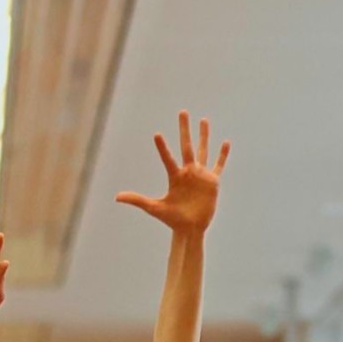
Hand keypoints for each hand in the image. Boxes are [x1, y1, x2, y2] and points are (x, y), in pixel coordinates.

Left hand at [116, 111, 230, 233]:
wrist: (190, 229)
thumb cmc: (172, 219)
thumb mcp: (154, 208)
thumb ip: (137, 200)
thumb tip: (117, 197)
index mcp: (175, 177)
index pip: (167, 158)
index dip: (162, 147)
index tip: (156, 134)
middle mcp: (187, 172)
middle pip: (186, 145)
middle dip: (184, 129)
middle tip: (182, 112)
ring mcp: (200, 175)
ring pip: (202, 150)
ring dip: (203, 136)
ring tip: (203, 120)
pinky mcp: (212, 182)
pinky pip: (218, 165)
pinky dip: (222, 155)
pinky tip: (225, 142)